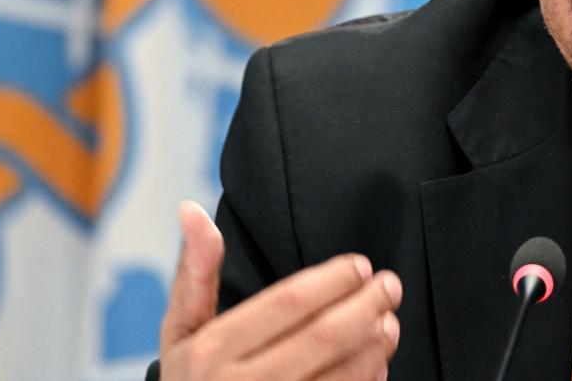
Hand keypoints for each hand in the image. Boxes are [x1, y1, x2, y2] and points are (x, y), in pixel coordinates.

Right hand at [160, 201, 401, 379]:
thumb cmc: (189, 379)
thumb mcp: (180, 330)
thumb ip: (195, 271)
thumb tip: (191, 208)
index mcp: (211, 351)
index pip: (288, 303)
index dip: (332, 280)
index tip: (361, 265)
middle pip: (322, 337)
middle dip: (365, 306)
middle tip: (390, 285)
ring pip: (340, 375)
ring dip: (374, 345)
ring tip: (390, 321)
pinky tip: (379, 363)